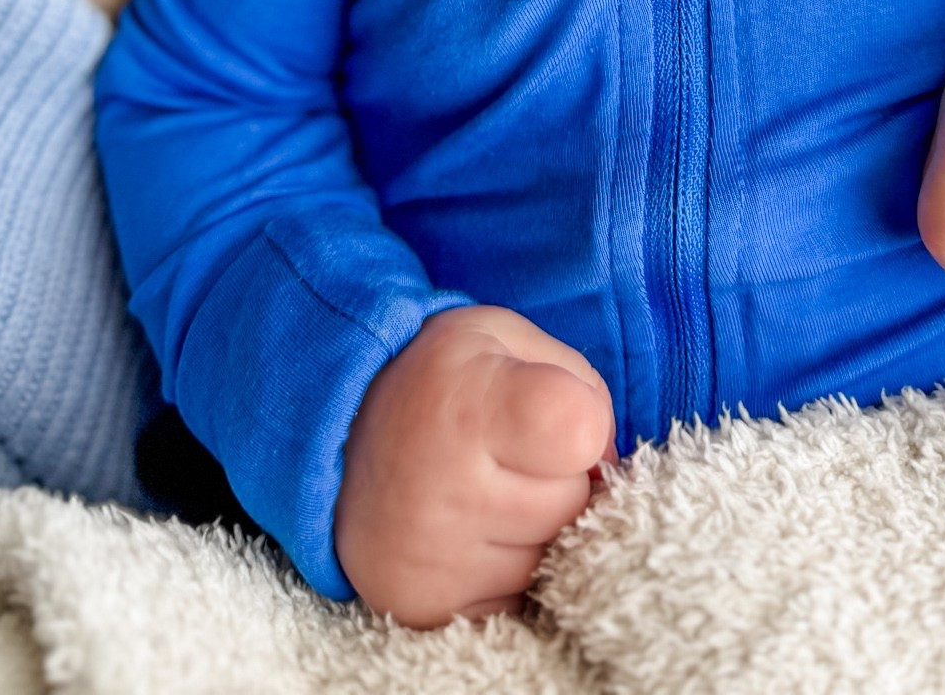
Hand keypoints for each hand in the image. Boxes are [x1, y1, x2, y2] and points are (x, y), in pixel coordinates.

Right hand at [334, 305, 615, 626]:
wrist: (338, 435)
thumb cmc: (440, 380)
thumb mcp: (503, 339)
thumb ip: (575, 381)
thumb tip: (606, 464)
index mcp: (467, 404)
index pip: (577, 427)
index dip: (579, 418)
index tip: (546, 407)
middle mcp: (443, 488)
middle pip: (574, 499)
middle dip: (556, 474)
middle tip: (503, 450)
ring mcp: (434, 557)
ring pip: (550, 553)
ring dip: (534, 525)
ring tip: (483, 486)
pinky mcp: (426, 606)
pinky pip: (518, 595)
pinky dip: (507, 564)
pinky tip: (470, 528)